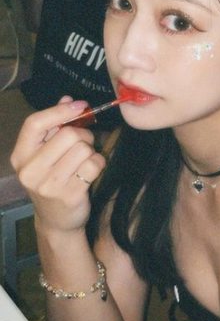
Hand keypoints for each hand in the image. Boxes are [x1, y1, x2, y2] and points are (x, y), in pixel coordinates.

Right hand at [10, 97, 105, 233]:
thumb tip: (67, 99)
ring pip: (83, 149)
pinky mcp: (70, 195)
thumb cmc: (52, 181)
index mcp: (20, 156)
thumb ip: (54, 127)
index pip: (34, 124)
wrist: (56, 221)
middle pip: (67, 135)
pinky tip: (90, 172)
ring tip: (84, 161)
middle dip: (82, 135)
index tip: (79, 105)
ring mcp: (49, 185)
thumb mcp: (44, 155)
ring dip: (90, 151)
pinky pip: (94, 164)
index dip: (59, 111)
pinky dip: (98, 163)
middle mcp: (30, 170)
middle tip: (83, 145)